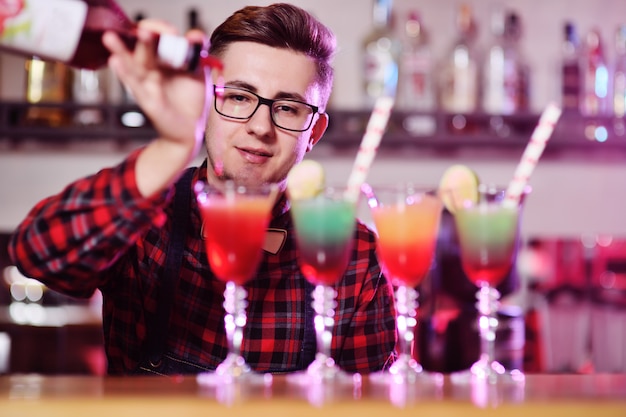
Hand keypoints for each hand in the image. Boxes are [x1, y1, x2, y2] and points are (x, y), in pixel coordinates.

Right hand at [102, 19, 210, 195]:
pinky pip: (134, 86)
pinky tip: (115, 61)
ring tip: (110, 37)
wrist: (190, 130)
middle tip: (146, 31)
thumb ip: (196, 53)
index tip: (171, 32)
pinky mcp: (147, 100)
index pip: (158, 38)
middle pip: (144, 49)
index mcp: (164, 59)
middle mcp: (152, 69)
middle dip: (145, 38)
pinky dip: (124, 73)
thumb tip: (194, 34)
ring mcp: (147, 84)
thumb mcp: (198, 73)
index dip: (161, 31)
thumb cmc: (191, 101)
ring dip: (121, 51)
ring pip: (131, 65)